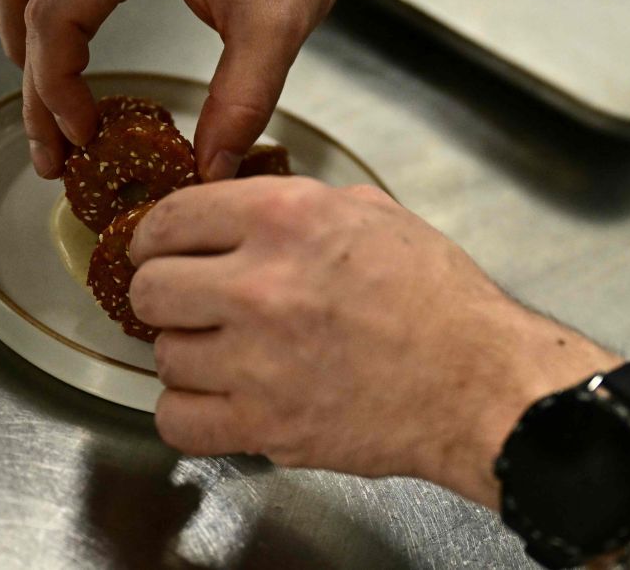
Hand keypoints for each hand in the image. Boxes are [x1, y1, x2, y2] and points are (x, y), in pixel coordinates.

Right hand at [0, 0, 357, 179]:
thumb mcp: (280, 24)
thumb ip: (243, 100)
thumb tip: (211, 170)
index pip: (55, 17)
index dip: (57, 89)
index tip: (86, 139)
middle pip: (30, 2)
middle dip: (35, 86)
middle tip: (55, 155)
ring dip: (25, 40)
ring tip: (47, 105)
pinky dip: (41, 0)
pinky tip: (60, 40)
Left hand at [127, 177, 616, 506]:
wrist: (479, 382)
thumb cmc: (440, 300)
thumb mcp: (374, 214)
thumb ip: (297, 205)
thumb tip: (241, 211)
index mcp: (287, 218)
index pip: (170, 218)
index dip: (157, 237)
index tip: (158, 250)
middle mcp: (261, 284)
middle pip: (149, 289)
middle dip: (165, 295)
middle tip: (188, 303)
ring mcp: (256, 360)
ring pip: (162, 356)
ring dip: (189, 354)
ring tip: (226, 353)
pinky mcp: (264, 425)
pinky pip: (176, 420)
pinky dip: (190, 412)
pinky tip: (219, 398)